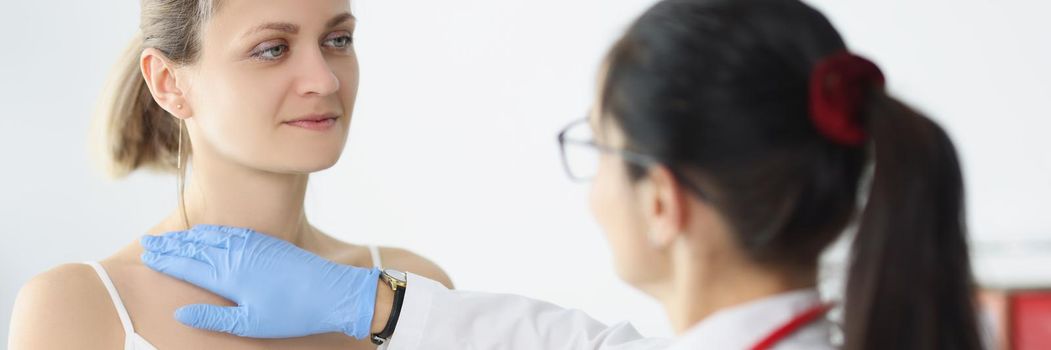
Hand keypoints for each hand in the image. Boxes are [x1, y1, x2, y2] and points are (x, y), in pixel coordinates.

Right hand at [140, 225, 380, 338]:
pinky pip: (232, 232)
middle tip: (148, 243)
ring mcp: (253, 245)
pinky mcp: (268, 243)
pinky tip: (209, 233)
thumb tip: (181, 312)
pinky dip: (214, 232)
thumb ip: (213, 316)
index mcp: (228, 275)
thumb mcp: (250, 323)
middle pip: (195, 247)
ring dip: (189, 237)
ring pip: (212, 237)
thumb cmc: (293, 313)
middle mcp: (237, 254)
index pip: (187, 264)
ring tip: (171, 238)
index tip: (146, 255)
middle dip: (170, 245)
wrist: (333, 291)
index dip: (164, 260)